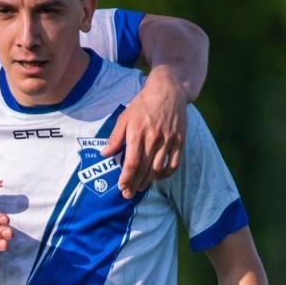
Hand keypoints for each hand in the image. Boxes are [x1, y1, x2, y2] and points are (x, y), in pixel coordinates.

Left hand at [104, 66, 188, 196]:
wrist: (168, 91)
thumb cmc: (143, 104)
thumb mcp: (125, 117)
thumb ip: (115, 137)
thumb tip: (105, 153)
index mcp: (138, 133)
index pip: (132, 162)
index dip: (126, 178)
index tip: (121, 187)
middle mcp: (154, 138)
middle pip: (144, 169)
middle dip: (135, 184)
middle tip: (128, 194)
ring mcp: (168, 141)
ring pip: (158, 169)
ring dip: (148, 182)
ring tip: (140, 187)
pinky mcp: (179, 141)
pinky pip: (173, 164)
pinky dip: (165, 174)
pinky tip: (157, 177)